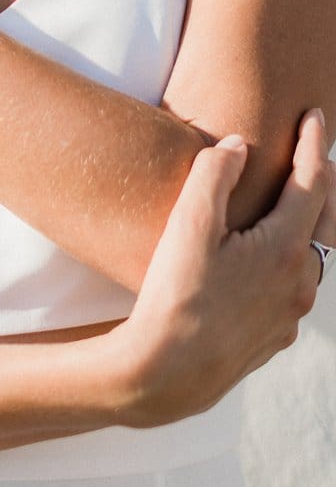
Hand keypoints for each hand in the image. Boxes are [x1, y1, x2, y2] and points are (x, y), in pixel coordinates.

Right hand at [106, 107, 333, 427]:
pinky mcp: (277, 336)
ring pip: (304, 256)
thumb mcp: (187, 228)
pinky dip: (281, 266)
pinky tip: (255, 267)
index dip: (312, 144)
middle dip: (313, 185)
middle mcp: (301, 280)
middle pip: (318, 219)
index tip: (314, 115)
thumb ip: (213, 176)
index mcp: (284, 247)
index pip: (311, 182)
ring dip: (297, 229)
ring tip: (277, 211)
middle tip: (305, 155)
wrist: (168, 372)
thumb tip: (238, 144)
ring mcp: (292, 313)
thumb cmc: (173, 296)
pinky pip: (289, 289)